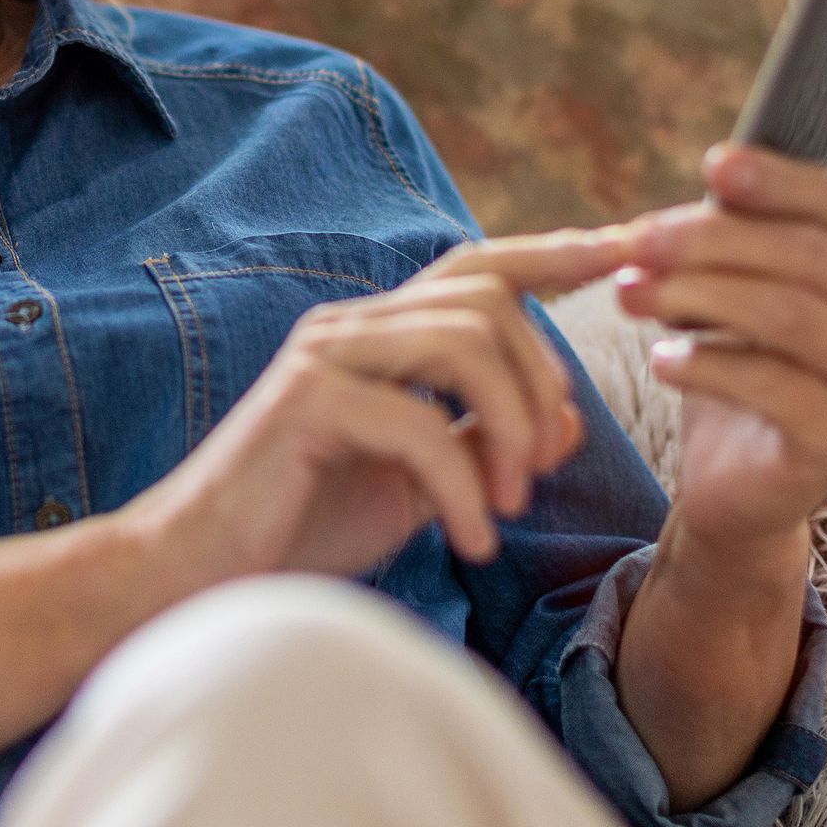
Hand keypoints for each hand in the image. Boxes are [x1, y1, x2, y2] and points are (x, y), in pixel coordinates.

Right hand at [121, 235, 615, 586]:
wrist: (200, 578)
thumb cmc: (303, 526)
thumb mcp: (413, 479)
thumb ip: (475, 438)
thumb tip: (560, 420)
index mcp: (377, 335)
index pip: (477, 267)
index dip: (555, 252)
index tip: (626, 248)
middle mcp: (350, 327)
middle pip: (488, 302)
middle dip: (541, 380)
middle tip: (541, 470)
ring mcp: (323, 358)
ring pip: (462, 342)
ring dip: (510, 429)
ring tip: (506, 506)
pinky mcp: (305, 405)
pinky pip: (420, 423)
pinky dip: (465, 489)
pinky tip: (470, 544)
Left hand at [613, 68, 826, 559]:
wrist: (735, 477)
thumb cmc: (742, 352)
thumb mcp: (759, 261)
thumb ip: (803, 184)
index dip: (779, 180)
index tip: (710, 165)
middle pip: (809, 259)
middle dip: (713, 242)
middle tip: (632, 241)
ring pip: (791, 318)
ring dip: (698, 297)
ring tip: (627, 294)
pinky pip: (777, 389)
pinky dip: (709, 365)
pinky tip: (659, 359)